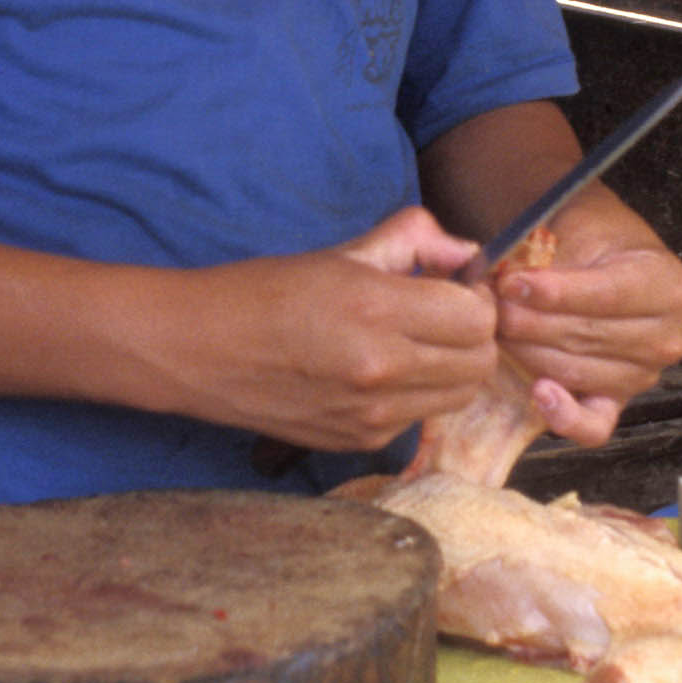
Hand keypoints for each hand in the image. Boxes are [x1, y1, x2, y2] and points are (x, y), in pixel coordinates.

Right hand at [151, 207, 500, 452]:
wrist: (201, 350)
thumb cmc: (267, 291)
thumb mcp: (343, 250)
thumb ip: (415, 240)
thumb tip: (466, 252)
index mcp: (376, 309)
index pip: (477, 315)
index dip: (474, 296)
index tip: (453, 286)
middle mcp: (381, 368)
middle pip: (480, 362)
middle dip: (473, 334)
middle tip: (442, 314)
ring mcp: (372, 414)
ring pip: (460, 396)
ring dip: (453, 367)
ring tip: (416, 343)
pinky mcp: (359, 442)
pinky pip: (420, 418)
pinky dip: (418, 394)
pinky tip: (383, 372)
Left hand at [487, 192, 681, 447]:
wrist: (599, 254)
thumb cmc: (590, 237)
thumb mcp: (579, 226)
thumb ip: (552, 255)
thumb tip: (508, 284)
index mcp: (668, 285)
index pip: (606, 295)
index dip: (555, 293)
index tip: (510, 284)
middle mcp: (665, 336)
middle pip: (587, 336)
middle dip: (530, 321)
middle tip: (489, 306)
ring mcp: (643, 375)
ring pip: (578, 372)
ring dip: (528, 352)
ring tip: (497, 328)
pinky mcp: (617, 404)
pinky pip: (594, 426)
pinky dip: (564, 415)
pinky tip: (538, 392)